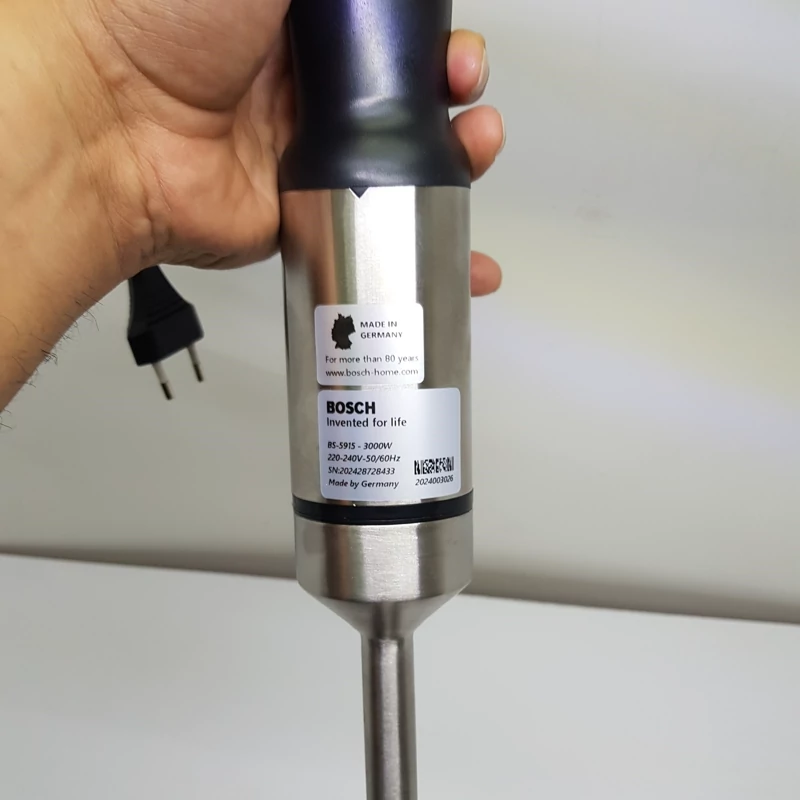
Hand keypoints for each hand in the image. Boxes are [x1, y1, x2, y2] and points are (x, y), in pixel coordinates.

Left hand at [79, 0, 505, 295]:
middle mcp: (305, 82)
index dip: (430, 34)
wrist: (107, 126)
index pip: (389, 29)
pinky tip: (459, 240)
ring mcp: (307, 148)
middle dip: (453, 87)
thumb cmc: (148, 20)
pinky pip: (375, 221)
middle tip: (461, 88)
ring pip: (402, 155)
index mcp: (299, 18)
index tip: (451, 41)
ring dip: (455, 153)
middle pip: (406, 88)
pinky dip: (424, 235)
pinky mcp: (305, 208)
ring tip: (473, 146)